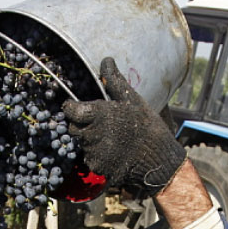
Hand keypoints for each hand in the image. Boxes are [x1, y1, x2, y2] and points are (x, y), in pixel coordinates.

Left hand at [63, 57, 184, 195]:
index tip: (79, 107)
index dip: (72, 107)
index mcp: (97, 114)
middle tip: (100, 123)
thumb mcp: (132, 99)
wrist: (157, 160)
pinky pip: (90, 157)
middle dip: (82, 124)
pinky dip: (98, 153)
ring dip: (91, 138)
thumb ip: (114, 81)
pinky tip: (114, 150)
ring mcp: (92, 152)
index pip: (70, 110)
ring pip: (82, 142)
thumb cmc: (146, 126)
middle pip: (73, 127)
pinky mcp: (96, 167)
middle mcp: (90, 134)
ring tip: (113, 137)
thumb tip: (106, 61)